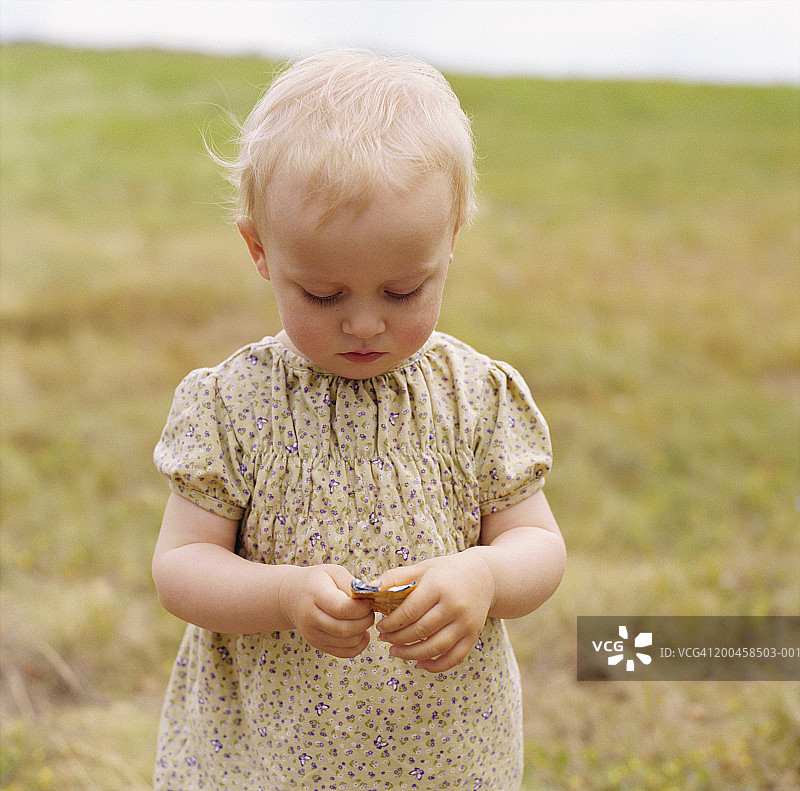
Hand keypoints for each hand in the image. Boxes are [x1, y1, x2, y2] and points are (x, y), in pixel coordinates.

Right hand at [279, 565, 374, 658]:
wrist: (291, 596)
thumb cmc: (317, 581)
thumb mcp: (333, 572)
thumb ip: (351, 584)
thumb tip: (370, 597)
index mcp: (315, 595)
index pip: (343, 609)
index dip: (362, 606)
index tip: (369, 599)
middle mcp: (311, 618)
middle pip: (346, 629)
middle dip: (366, 619)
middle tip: (369, 609)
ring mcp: (313, 635)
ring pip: (349, 642)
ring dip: (363, 631)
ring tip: (363, 617)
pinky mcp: (318, 645)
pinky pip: (346, 653)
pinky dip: (360, 644)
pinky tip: (361, 632)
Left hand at [374, 549, 494, 672]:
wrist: (483, 576)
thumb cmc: (446, 571)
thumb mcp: (423, 568)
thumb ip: (396, 577)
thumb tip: (369, 588)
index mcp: (439, 586)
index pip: (410, 611)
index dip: (391, 622)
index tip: (379, 625)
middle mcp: (455, 606)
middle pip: (421, 631)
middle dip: (397, 638)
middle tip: (383, 638)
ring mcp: (466, 623)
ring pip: (435, 647)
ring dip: (411, 654)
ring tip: (395, 652)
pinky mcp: (473, 635)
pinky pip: (454, 658)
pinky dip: (436, 665)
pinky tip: (420, 663)